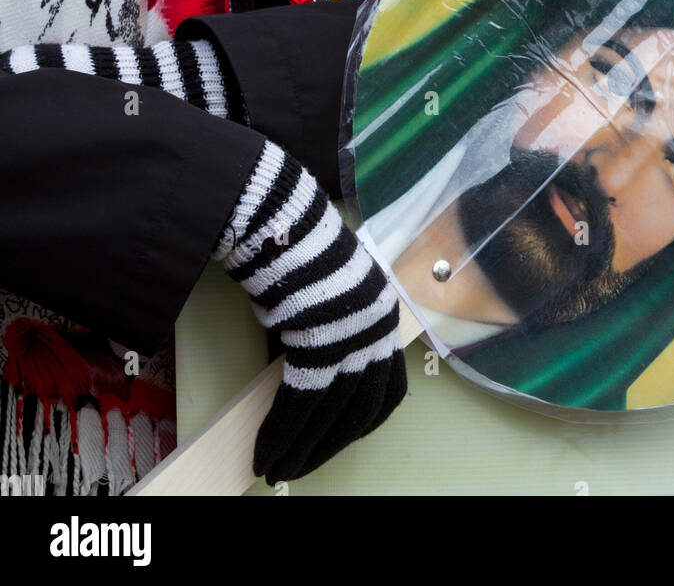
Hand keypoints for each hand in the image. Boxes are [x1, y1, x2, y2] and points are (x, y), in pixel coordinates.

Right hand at [214, 140, 406, 481]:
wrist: (285, 222)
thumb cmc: (302, 254)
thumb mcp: (333, 296)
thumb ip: (336, 334)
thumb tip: (318, 379)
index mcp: (384, 319)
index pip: (389, 389)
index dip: (366, 421)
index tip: (342, 438)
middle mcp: (377, 331)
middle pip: (361, 409)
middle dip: (330, 444)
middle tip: (302, 466)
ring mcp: (351, 338)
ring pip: (331, 413)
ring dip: (302, 448)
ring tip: (279, 469)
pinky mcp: (319, 344)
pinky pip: (301, 403)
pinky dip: (282, 432)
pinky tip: (266, 451)